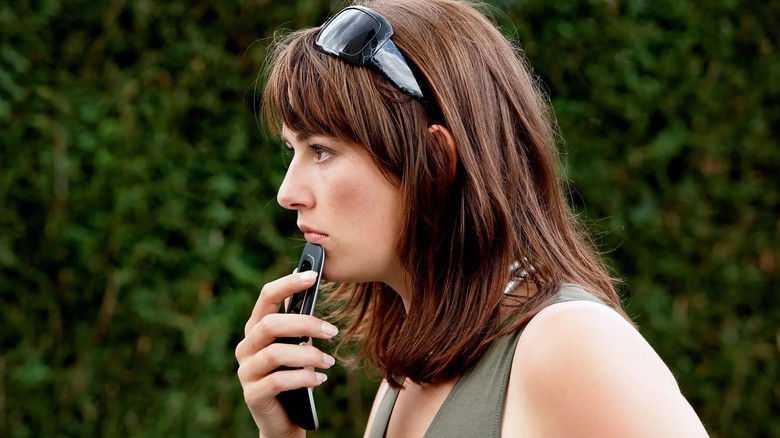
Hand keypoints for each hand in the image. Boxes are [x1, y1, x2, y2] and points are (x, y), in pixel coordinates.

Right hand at [235, 271, 337, 436]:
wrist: (284, 418)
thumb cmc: (292, 375)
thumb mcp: (295, 346)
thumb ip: (297, 323)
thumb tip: (311, 284)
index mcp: (256, 329)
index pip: (266, 297)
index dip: (288, 284)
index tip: (314, 275)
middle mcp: (246, 347)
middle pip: (270, 324)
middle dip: (304, 323)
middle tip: (331, 330)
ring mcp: (246, 372)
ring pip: (275, 354)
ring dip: (308, 355)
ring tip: (329, 361)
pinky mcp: (253, 396)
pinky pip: (278, 382)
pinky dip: (303, 378)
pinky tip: (319, 379)